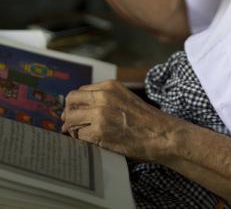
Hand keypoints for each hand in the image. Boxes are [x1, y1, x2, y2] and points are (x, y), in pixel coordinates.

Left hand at [61, 80, 178, 162]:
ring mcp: (100, 114)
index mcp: (109, 86)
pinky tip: (89, 143)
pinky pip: (78, 135)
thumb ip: (105, 99)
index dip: (75, 104)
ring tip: (79, 136)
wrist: (162, 134)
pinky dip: (80, 141)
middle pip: (71, 101)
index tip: (76, 114)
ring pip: (71, 119)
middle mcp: (103, 96)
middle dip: (69, 114)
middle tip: (71, 125)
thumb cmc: (146, 120)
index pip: (79, 91)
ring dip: (72, 129)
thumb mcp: (125, 99)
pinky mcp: (99, 132)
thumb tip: (82, 109)